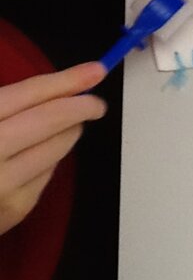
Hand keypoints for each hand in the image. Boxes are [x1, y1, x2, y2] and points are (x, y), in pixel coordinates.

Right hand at [0, 62, 105, 235]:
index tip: (96, 70)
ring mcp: (2, 185)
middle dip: (80, 106)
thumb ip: (9, 101)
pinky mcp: (15, 209)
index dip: (66, 79)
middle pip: (48, 119)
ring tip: (70, 124)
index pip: (28, 93)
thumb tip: (64, 86)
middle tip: (96, 102)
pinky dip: (50, 159)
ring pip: (56, 148)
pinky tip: (39, 155)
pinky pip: (47, 173)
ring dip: (70, 131)